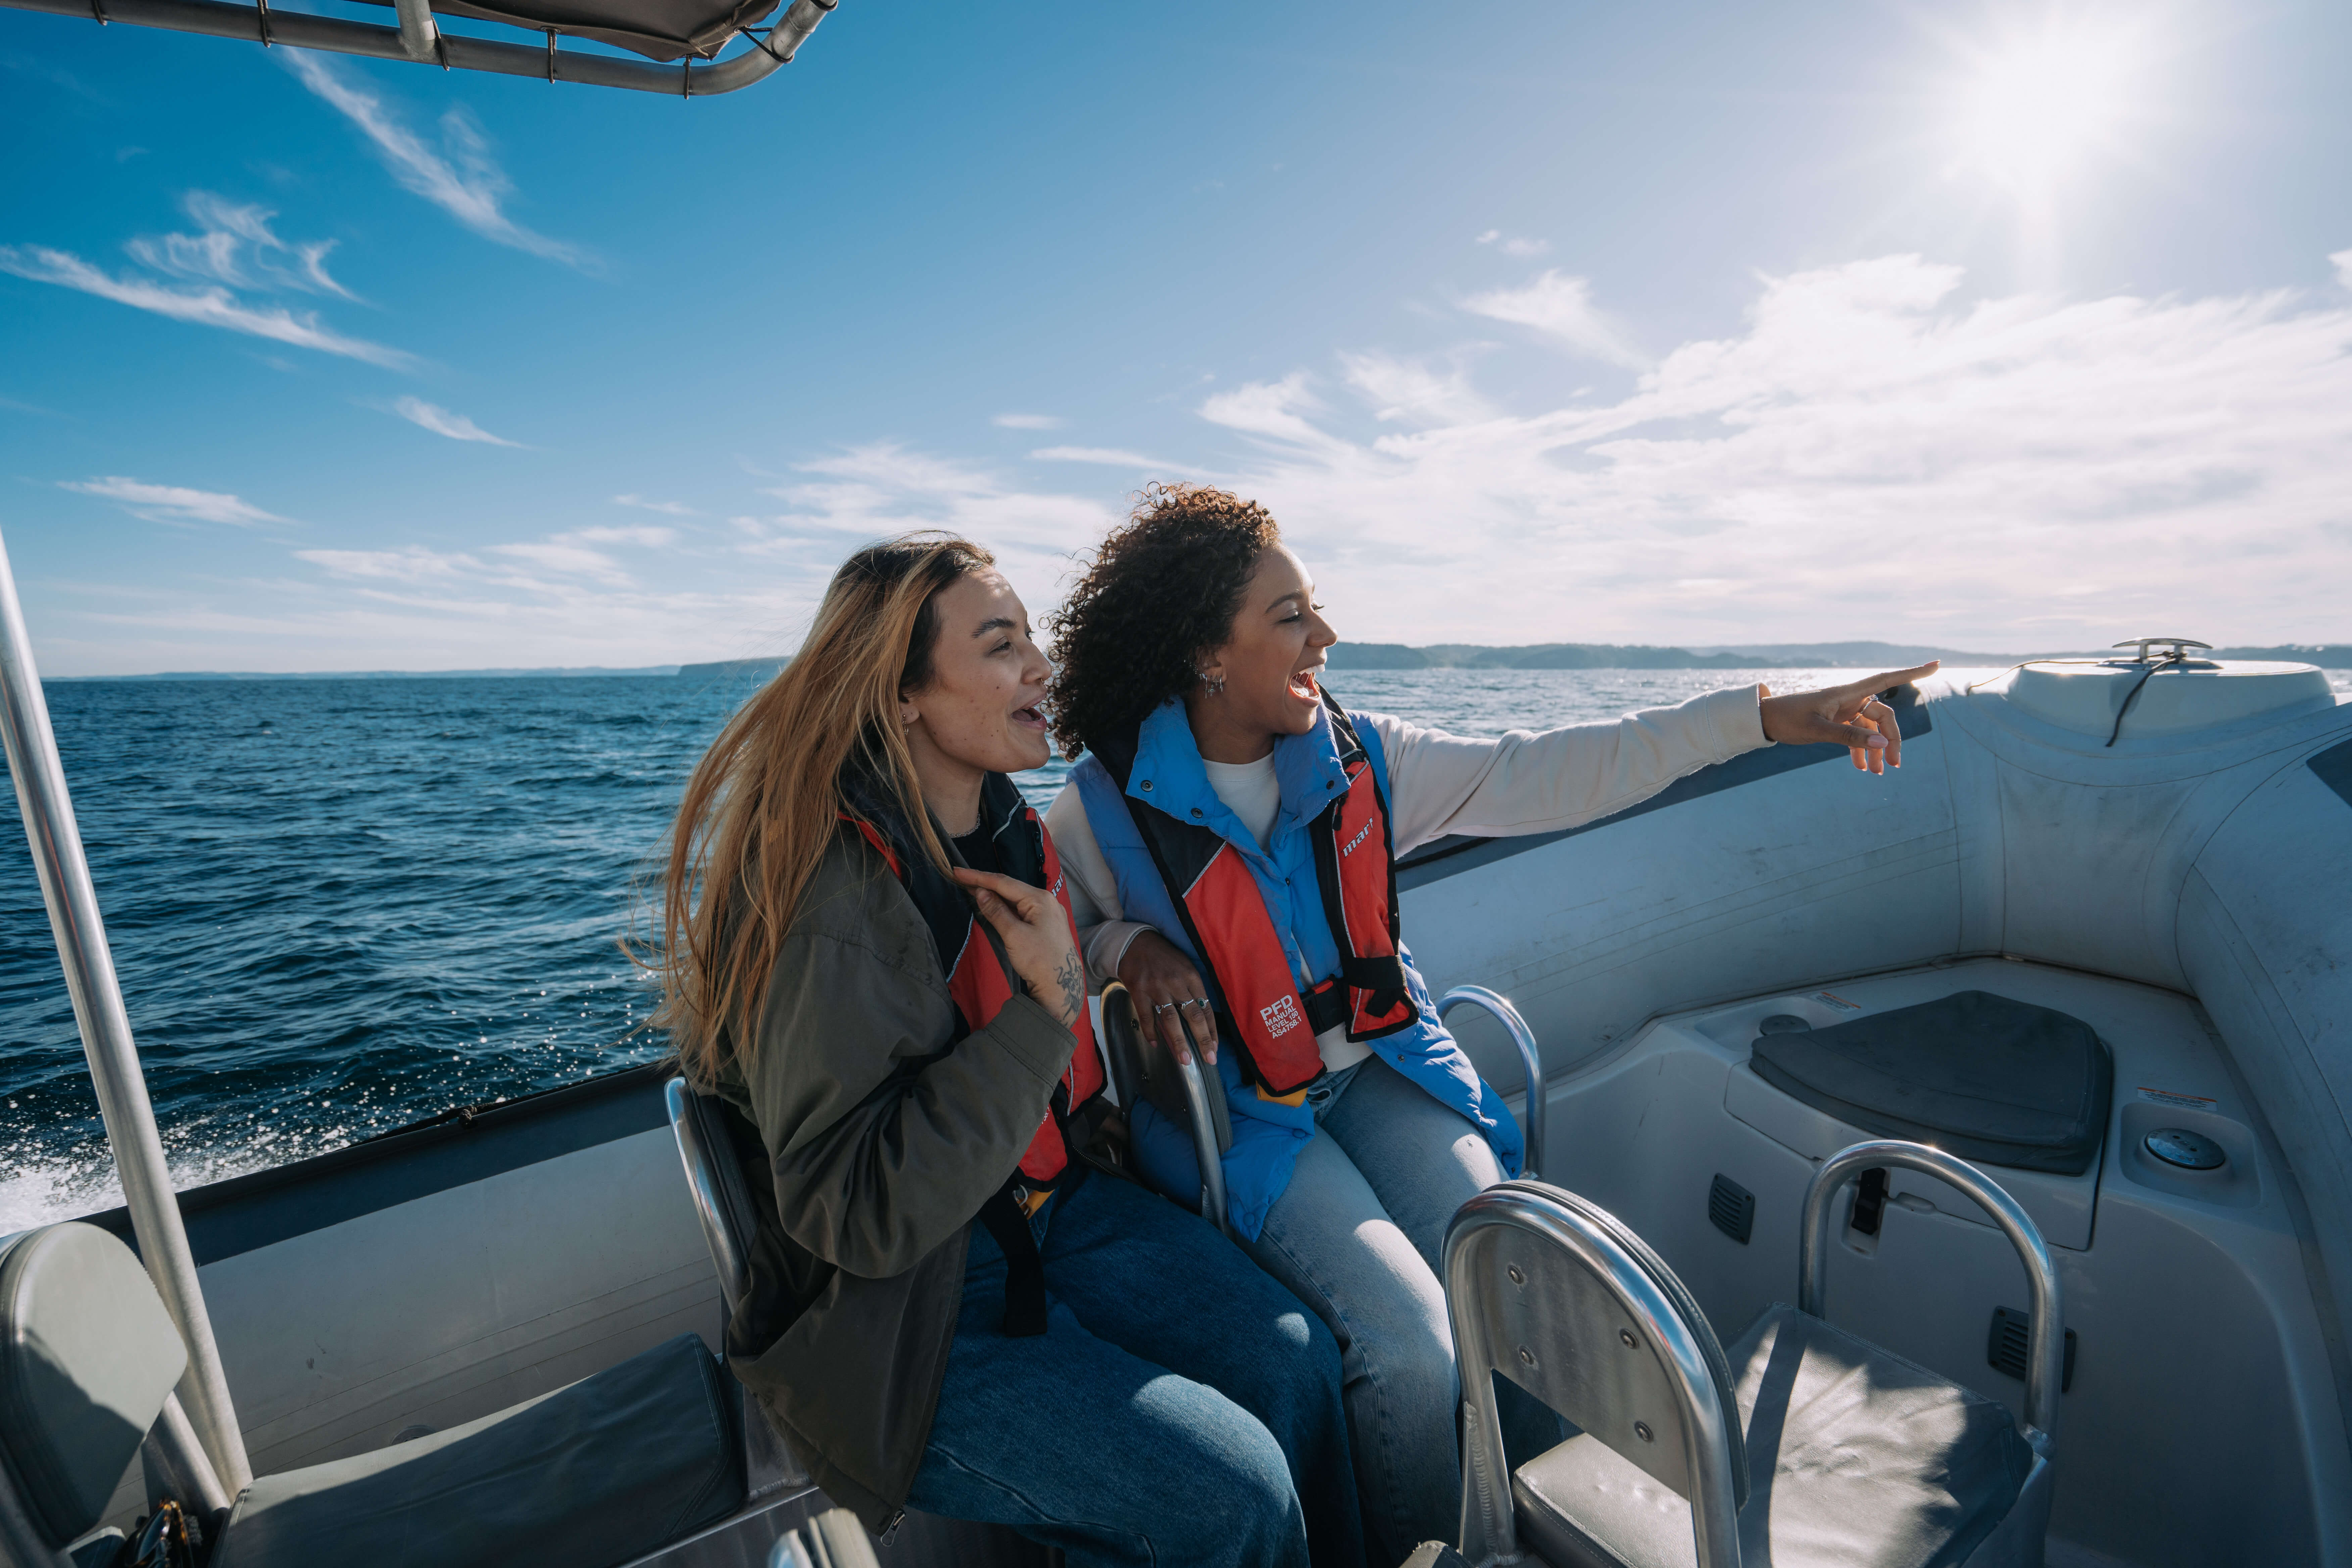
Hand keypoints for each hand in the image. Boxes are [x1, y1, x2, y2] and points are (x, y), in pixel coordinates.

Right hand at [953, 868, 1084, 1031]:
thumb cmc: (1038, 960)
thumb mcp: (1013, 935)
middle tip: (961, 879)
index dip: (978, 877)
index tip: (957, 871)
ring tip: (972, 890)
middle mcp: (1047, 901)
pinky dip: (1005, 908)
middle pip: (1011, 889)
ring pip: (1016, 900)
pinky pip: (1022, 910)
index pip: (1004, 882)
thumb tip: (981, 892)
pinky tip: (993, 906)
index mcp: (1040, 898)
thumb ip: (996, 911)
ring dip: (994, 896)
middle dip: (985, 884)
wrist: (1062, 988)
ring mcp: (1048, 913)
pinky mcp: (1046, 925)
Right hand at [1115, 929, 1218, 1067]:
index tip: (1215, 1048)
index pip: (1206, 1008)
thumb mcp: (1185, 967)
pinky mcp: (1138, 990)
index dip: (1212, 1030)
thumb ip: (1193, 990)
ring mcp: (1156, 987)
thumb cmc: (1164, 958)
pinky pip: (1146, 1016)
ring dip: (1179, 1041)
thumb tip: (1202, 1019)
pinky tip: (1155, 1044)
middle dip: (1203, 1039)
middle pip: (1193, 1015)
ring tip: (1185, 1060)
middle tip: (1209, 1059)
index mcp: (1192, 977)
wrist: (1135, 942)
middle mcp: (1176, 982)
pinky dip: (1150, 1032)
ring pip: (1171, 1019)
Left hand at [1758, 662, 1939, 775]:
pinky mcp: (1838, 721)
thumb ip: (1849, 737)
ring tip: (1878, 774)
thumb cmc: (1787, 719)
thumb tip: (1883, 744)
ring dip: (1877, 750)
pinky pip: (1857, 734)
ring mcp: (1845, 710)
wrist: (1764, 720)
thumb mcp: (1817, 730)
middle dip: (1892, 740)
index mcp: (1848, 693)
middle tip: (1894, 766)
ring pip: (1872, 729)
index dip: (1912, 673)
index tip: (1937, 664)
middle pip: (1883, 716)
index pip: (1887, 679)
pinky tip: (1862, 768)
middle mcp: (1850, 699)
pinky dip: (1862, 750)